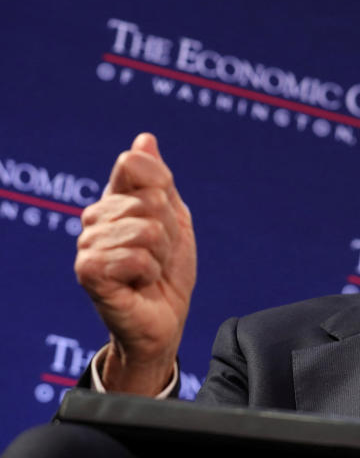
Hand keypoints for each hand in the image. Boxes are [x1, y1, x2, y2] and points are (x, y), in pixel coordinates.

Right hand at [74, 133, 196, 394]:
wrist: (165, 318)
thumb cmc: (169, 271)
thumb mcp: (174, 219)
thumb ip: (159, 180)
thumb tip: (145, 138)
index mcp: (114, 199)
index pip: (135, 164)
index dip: (162, 191)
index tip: (163, 218)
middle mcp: (94, 217)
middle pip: (151, 201)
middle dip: (168, 233)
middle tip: (158, 256)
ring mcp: (87, 244)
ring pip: (146, 230)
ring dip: (160, 256)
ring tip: (149, 271)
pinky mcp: (87, 271)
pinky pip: (136, 257)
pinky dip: (148, 272)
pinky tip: (138, 284)